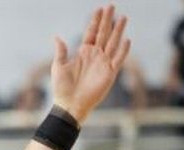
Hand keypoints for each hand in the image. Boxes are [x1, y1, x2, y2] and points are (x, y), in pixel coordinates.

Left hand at [51, 4, 130, 122]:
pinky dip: (123, 50)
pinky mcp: (110, 73)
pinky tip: (126, 39)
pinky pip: (118, 59)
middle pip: (104, 34)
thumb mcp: (58, 66)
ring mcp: (103, 63)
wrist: (69, 105)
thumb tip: (57, 37)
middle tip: (112, 5)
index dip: (95, 21)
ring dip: (118, 30)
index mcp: (83, 52)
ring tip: (123, 17)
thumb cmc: (62, 88)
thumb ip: (61, 51)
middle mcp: (95, 55)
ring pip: (113, 43)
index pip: (92, 32)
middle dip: (108, 20)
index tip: (99, 8)